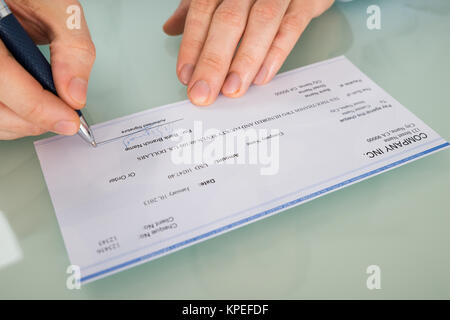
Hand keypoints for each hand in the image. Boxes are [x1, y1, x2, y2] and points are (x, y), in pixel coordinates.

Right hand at [0, 0, 94, 139]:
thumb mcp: (58, 7)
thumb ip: (72, 47)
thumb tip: (75, 94)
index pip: (2, 77)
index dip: (38, 107)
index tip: (69, 120)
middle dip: (35, 118)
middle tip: (64, 114)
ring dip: (24, 122)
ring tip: (50, 108)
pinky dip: (14, 117)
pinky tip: (32, 106)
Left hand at [164, 0, 333, 105]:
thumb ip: (198, 9)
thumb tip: (170, 28)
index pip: (202, 11)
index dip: (192, 44)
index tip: (186, 76)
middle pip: (228, 21)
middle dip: (213, 61)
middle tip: (204, 93)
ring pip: (261, 23)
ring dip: (244, 60)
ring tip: (232, 90)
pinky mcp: (307, 0)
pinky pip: (292, 26)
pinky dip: (277, 53)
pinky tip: (262, 76)